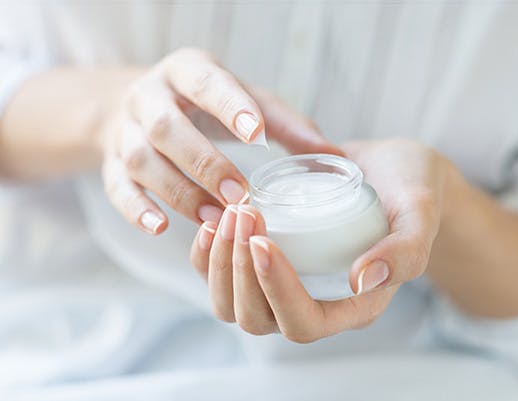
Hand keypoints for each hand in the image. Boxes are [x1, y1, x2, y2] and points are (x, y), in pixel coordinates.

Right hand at [100, 48, 340, 234]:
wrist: (140, 104)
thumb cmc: (205, 104)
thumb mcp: (244, 100)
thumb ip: (285, 125)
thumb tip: (334, 157)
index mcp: (186, 71)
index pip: (205, 83)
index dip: (228, 106)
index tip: (255, 134)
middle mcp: (149, 96)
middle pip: (167, 127)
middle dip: (204, 162)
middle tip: (239, 194)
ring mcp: (125, 130)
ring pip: (142, 160)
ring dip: (178, 191)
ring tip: (214, 219)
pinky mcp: (111, 162)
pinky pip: (116, 187)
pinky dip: (137, 210)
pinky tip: (161, 228)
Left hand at [189, 138, 458, 341]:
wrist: (393, 171)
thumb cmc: (412, 191)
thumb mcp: (420, 213)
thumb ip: (405, 249)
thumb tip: (364, 280)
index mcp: (354, 306)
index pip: (303, 322)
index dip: (276, 290)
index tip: (263, 240)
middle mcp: (316, 303)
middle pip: (257, 318)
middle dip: (240, 270)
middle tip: (243, 214)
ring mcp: (287, 284)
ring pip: (232, 303)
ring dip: (221, 262)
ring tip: (229, 213)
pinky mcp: (268, 262)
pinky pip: (224, 275)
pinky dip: (208, 255)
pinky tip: (212, 221)